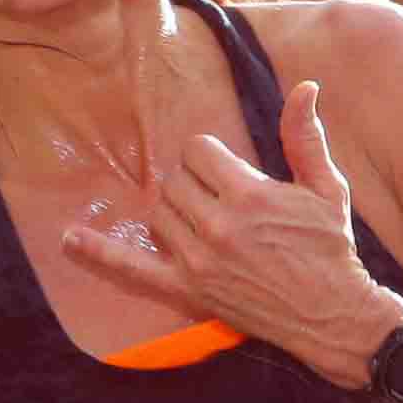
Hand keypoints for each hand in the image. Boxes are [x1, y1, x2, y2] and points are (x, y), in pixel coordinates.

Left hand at [58, 77, 399, 389]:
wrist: (333, 315)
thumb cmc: (331, 248)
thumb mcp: (326, 188)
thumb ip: (305, 137)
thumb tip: (305, 87)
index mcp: (249, 194)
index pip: (197, 151)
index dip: (210, 156)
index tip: (225, 169)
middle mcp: (218, 226)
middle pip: (174, 181)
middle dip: (193, 183)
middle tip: (218, 199)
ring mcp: (198, 260)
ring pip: (157, 214)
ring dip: (172, 212)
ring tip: (201, 221)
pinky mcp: (188, 290)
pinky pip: (132, 269)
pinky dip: (99, 253)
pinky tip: (69, 239)